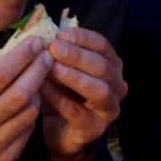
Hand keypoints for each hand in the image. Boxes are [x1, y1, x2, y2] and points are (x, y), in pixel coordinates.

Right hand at [0, 36, 53, 160]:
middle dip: (38, 70)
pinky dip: (30, 113)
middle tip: (47, 56)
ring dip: (38, 92)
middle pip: (21, 93)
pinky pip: (28, 130)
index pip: (1, 74)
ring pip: (29, 112)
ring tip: (36, 79)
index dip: (22, 56)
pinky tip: (27, 104)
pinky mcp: (4, 159)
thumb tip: (15, 50)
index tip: (35, 42)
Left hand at [41, 28, 126, 160]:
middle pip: (103, 66)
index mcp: (111, 65)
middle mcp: (117, 85)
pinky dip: (60, 98)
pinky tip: (43, 89)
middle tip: (54, 48)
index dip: (83, 38)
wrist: (59, 130)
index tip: (60, 34)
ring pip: (99, 90)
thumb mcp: (61, 67)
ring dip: (74, 77)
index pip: (102, 45)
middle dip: (77, 55)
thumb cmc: (62, 92)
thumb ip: (57, 50)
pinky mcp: (94, 128)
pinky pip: (78, 112)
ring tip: (52, 68)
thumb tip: (43, 30)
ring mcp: (109, 109)